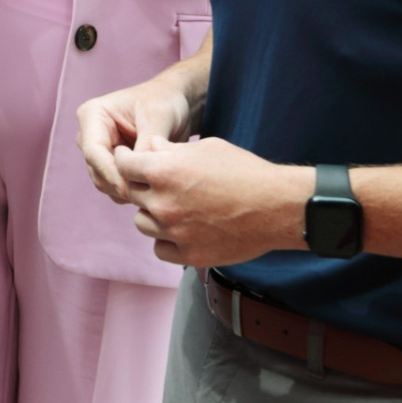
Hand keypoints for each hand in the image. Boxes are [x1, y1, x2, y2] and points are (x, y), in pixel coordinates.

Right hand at [76, 75, 195, 202]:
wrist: (176, 102)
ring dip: (126, 190)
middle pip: (96, 170)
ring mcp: (100, 151)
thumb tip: (136, 175)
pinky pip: (115, 186)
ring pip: (104, 182)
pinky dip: (131, 190)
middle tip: (149, 193)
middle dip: (119, 184)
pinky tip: (153, 187)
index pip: (93, 151)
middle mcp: (90, 134)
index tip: (131, 190)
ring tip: (156, 188)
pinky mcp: (111, 164)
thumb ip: (145, 146)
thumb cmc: (164, 101)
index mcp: (92, 115)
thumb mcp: (157, 118)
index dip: (110, 173)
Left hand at [115, 138, 310, 266]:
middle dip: (142, 186)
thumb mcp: (205, 147)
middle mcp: (163, 202)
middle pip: (132, 194)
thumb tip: (149, 148)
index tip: (131, 160)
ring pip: (142, 223)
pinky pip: (160, 248)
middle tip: (160, 184)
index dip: (126, 159)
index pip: (123, 164)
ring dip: (152, 214)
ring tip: (173, 208)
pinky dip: (166, 240)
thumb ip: (170, 150)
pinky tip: (181, 230)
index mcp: (163, 170)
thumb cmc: (244, 171)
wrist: (278, 207)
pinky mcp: (190, 255)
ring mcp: (175, 232)